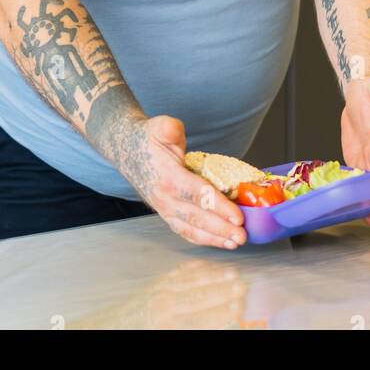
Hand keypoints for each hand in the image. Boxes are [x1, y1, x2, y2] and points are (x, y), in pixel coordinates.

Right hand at [119, 114, 247, 249]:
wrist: (127, 151)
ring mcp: (164, 209)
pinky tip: (219, 242)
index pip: (197, 195)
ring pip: (190, 228)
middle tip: (242, 235)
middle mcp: (164, 198)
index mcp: (167, 177)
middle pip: (196, 217)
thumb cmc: (147, 139)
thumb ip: (169, 129)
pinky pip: (184, 230)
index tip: (237, 216)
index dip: (218, 207)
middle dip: (221, 229)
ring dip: (214, 238)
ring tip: (235, 243)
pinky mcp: (166, 214)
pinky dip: (202, 239)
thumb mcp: (158, 126)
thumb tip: (176, 132)